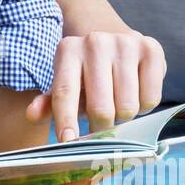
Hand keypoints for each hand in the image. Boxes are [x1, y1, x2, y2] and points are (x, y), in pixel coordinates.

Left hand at [25, 29, 165, 141]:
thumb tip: (32, 115)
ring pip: (127, 107)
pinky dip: (143, 108)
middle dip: (100, 128)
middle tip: (100, 127)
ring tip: (117, 107)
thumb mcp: (66, 85)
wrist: (116, 41)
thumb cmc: (87, 74)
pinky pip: (150, 99)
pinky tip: (135, 96)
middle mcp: (96, 42)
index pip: (65, 93)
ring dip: (123, 118)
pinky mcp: (152, 49)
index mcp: (68, 49)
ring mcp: (126, 43)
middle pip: (101, 108)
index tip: (68, 142)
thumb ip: (49, 103)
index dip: (66, 120)